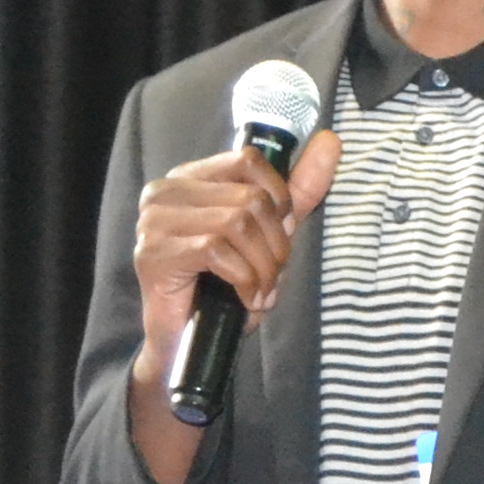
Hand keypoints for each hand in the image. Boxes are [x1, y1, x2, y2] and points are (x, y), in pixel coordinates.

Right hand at [124, 125, 340, 478]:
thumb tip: (331, 141)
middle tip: (272, 274)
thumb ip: (299, 188)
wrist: (188, 342)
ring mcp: (154, 221)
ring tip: (261, 289)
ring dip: (263, 266)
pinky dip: (244, 279)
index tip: (280, 233)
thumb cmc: (226, 284)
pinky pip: (218, 251)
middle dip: (276, 244)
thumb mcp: (271, 232)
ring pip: (237, 223)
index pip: (249, 160)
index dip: (279, 198)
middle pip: (248, 198)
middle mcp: (165, 191)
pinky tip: (245, 298)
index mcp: (190, 177)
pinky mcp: (152, 253)